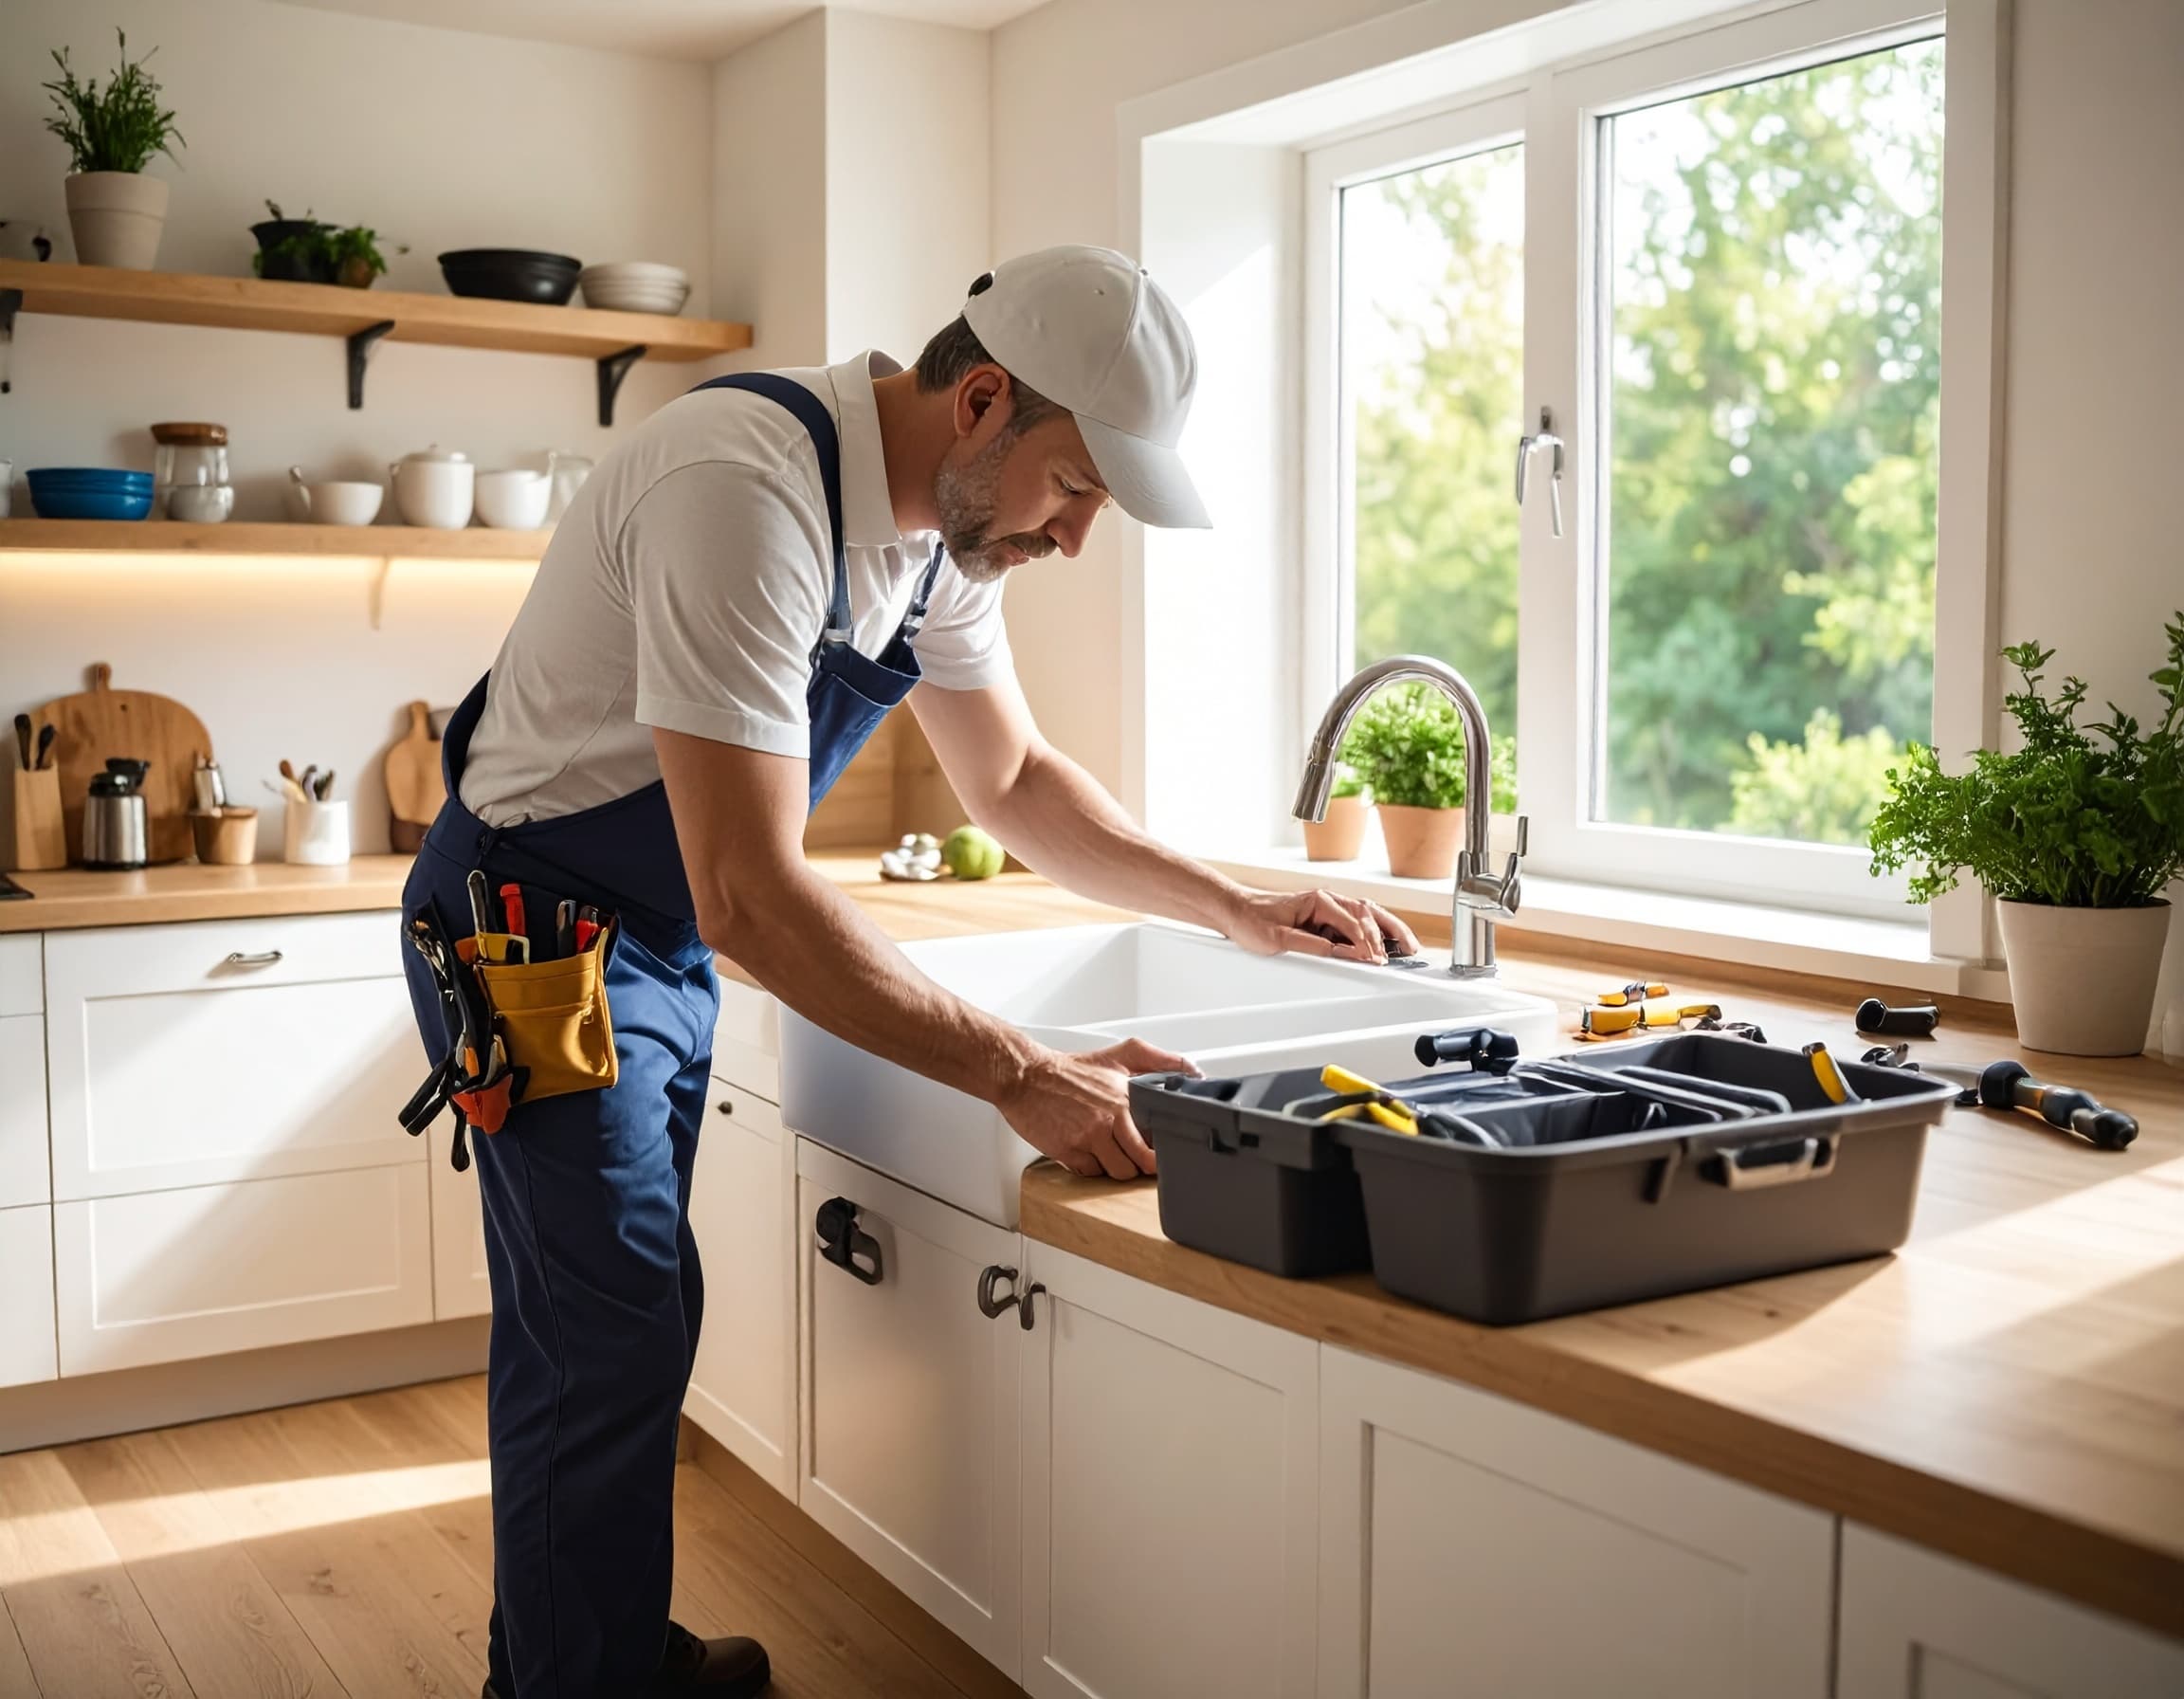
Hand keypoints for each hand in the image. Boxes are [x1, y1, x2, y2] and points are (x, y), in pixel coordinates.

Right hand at [997, 1038, 1197, 1179]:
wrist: (1025, 1075)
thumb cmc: (1071, 1069)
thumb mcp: (1120, 1054)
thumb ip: (1160, 1060)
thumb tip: (1194, 1070)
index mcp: (1127, 1098)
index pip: (1161, 1136)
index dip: (1164, 1145)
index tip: (1164, 1147)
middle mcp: (1111, 1118)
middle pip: (1145, 1163)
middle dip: (1144, 1164)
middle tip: (1138, 1157)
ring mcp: (1089, 1137)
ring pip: (1120, 1173)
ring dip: (1117, 1167)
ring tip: (1110, 1151)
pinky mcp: (1069, 1151)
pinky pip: (1091, 1173)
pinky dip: (1091, 1167)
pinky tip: (1086, 1150)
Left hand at [1222, 887, 1421, 964]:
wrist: (1237, 912)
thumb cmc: (1253, 920)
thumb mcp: (1279, 939)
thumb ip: (1311, 946)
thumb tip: (1339, 954)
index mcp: (1319, 900)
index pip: (1352, 922)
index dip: (1366, 943)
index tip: (1375, 959)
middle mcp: (1328, 901)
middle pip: (1369, 913)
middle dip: (1391, 932)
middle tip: (1408, 951)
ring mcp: (1329, 909)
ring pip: (1368, 916)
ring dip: (1389, 929)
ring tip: (1409, 945)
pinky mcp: (1326, 919)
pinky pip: (1357, 924)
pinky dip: (1375, 932)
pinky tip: (1386, 944)